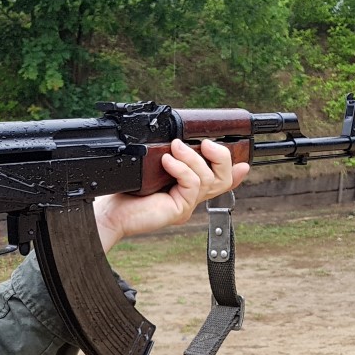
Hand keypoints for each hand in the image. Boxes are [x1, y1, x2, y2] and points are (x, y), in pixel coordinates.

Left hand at [93, 138, 249, 251]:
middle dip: (221, 156)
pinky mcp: (180, 210)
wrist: (110, 213)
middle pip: (224, 178)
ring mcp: (186, 205)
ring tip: (174, 148)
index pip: (219, 180)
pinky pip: (192, 184)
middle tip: (205, 143)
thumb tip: (178, 140)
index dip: (235, 172)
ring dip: (193, 157)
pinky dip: (181, 168)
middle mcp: (190, 198)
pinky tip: (167, 161)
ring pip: (209, 178)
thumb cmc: (125, 191)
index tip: (244, 162)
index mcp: (186, 188)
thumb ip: (169, 158)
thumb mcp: (152, 168)